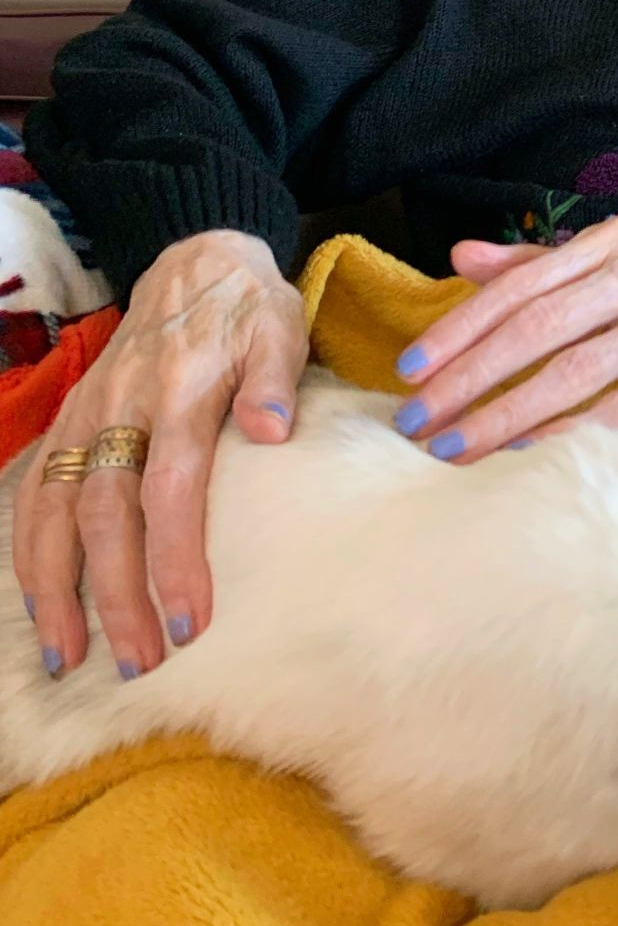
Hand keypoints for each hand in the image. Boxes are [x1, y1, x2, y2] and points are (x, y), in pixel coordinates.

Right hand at [11, 230, 306, 680]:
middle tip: (138, 662)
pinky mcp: (70, 423)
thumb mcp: (279, 328)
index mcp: (178, 391)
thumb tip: (273, 430)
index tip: (188, 621)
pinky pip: (35, 493)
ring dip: (57, 588)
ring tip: (71, 656)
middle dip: (115, 594)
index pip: (169, 487)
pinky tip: (41, 607)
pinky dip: (30, 553)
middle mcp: (121, 409)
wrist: (195, 263)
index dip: (174, 557)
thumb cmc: (248, 309)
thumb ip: (275, 380)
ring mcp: (88, 417)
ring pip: (55, 511)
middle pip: (105, 513)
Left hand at [392, 216, 617, 462]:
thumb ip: (540, 265)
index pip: (521, 284)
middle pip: (538, 327)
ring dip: (505, 415)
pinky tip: (526, 455)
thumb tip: (461, 258)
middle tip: (417, 418)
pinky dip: (570, 432)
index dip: (460, 326)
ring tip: (455, 448)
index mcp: (615, 241)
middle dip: (468, 377)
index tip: (412, 367)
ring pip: (572, 372)